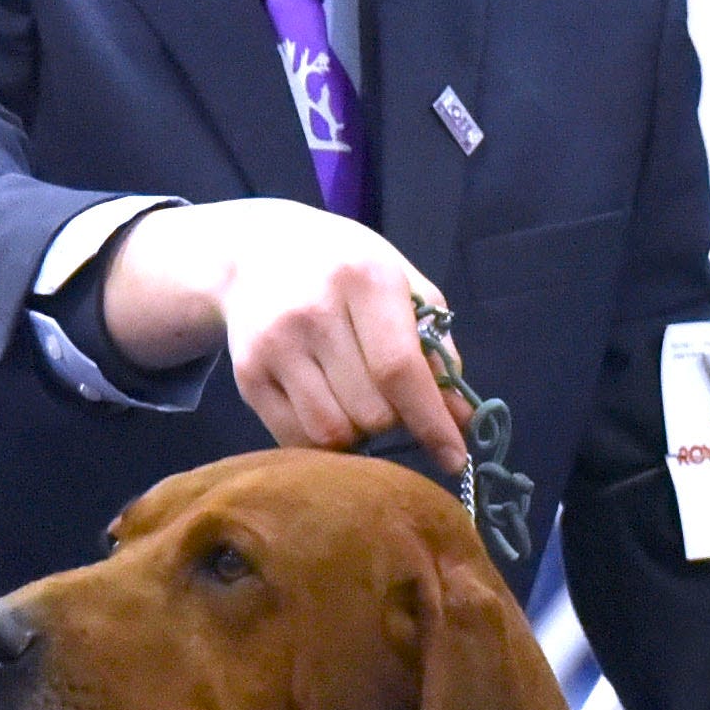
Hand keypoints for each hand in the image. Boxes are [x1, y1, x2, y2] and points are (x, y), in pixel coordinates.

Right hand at [97, 197, 466, 472]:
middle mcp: (314, 312)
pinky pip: (294, 438)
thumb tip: (463, 417)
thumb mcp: (403, 285)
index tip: (456, 458)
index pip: (399, 369)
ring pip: (331, 432)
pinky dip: (322, 440)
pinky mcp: (247, 375)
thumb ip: (437, 347)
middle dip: (395, 421)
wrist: (255, 251)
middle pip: (370, 411)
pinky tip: (330, 409)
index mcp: (365, 280)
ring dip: (359, 436)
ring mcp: (274, 345)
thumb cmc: (347, 270)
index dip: (431, 422)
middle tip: (394, 401)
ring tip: (360, 404)